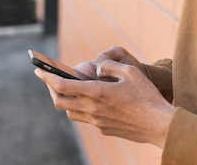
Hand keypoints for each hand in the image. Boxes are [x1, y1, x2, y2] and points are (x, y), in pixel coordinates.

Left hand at [34, 51, 174, 147]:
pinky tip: (87, 99)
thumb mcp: (129, 71)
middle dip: (50, 89)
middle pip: (60, 102)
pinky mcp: (104, 128)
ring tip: (65, 87)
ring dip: (63, 100)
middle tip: (48, 78)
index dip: (47, 77)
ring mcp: (97, 122)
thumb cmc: (146, 95)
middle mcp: (93, 110)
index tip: (38, 69)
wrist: (158, 124)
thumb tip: (97, 68)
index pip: (63, 86)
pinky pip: (84, 117)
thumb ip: (109, 66)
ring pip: (70, 112)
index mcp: (97, 93)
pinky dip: (78, 106)